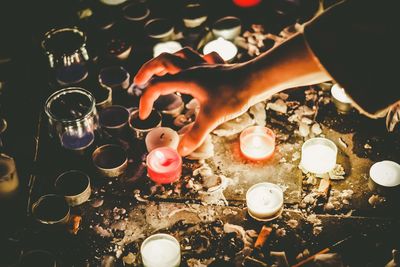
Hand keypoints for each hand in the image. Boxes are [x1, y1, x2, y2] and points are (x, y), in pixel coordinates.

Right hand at [135, 47, 251, 155]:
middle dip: (147, 70)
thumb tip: (180, 152)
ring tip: (161, 71)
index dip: (146, 102)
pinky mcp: (216, 67)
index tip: (145, 118)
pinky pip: (202, 57)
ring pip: (179, 54)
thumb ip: (194, 135)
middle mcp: (192, 68)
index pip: (156, 88)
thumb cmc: (233, 95)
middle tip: (139, 81)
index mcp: (185, 79)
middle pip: (162, 60)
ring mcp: (204, 65)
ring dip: (167, 61)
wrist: (255, 80)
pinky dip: (194, 60)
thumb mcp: (211, 118)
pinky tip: (196, 66)